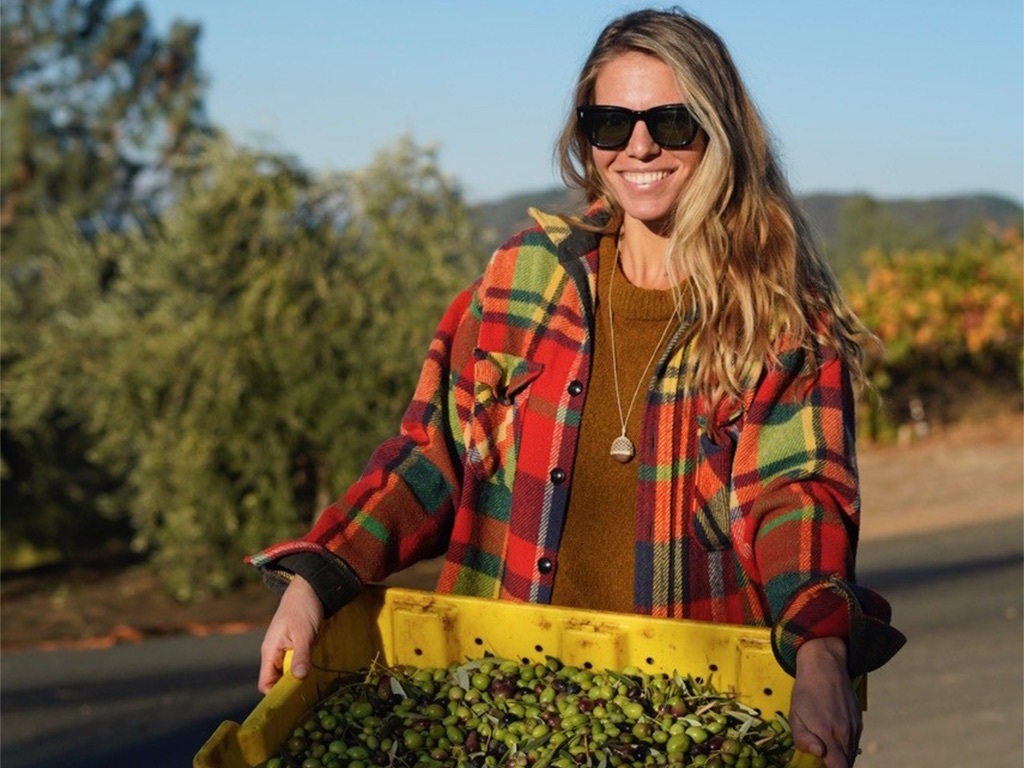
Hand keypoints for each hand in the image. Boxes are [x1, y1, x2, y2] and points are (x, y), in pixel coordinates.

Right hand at [258, 574, 323, 693]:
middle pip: (277, 680)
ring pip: (288, 672)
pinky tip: (317, 672)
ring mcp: (285, 649)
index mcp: (270, 652)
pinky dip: (304, 668)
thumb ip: (300, 655)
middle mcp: (274, 653)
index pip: (265, 683)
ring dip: (299, 678)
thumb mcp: (304, 633)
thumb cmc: (303, 608)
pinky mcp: (296, 645)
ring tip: (315, 687)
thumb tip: (298, 679)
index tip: (291, 702)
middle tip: (308, 698)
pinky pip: (297, 663)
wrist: (310, 588)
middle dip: (290, 688)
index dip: (274, 694)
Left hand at [789, 637, 861, 766]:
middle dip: (835, 765)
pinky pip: (854, 743)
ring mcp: (854, 727)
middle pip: (847, 764)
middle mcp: (846, 733)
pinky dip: (846, 746)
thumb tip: (819, 754)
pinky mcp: (859, 722)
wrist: (825, 666)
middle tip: (822, 758)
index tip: (820, 766)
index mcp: (829, 734)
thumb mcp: (795, 715)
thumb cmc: (806, 691)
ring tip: (826, 748)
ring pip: (852, 754)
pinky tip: (833, 737)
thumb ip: (803, 739)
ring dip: (841, 757)